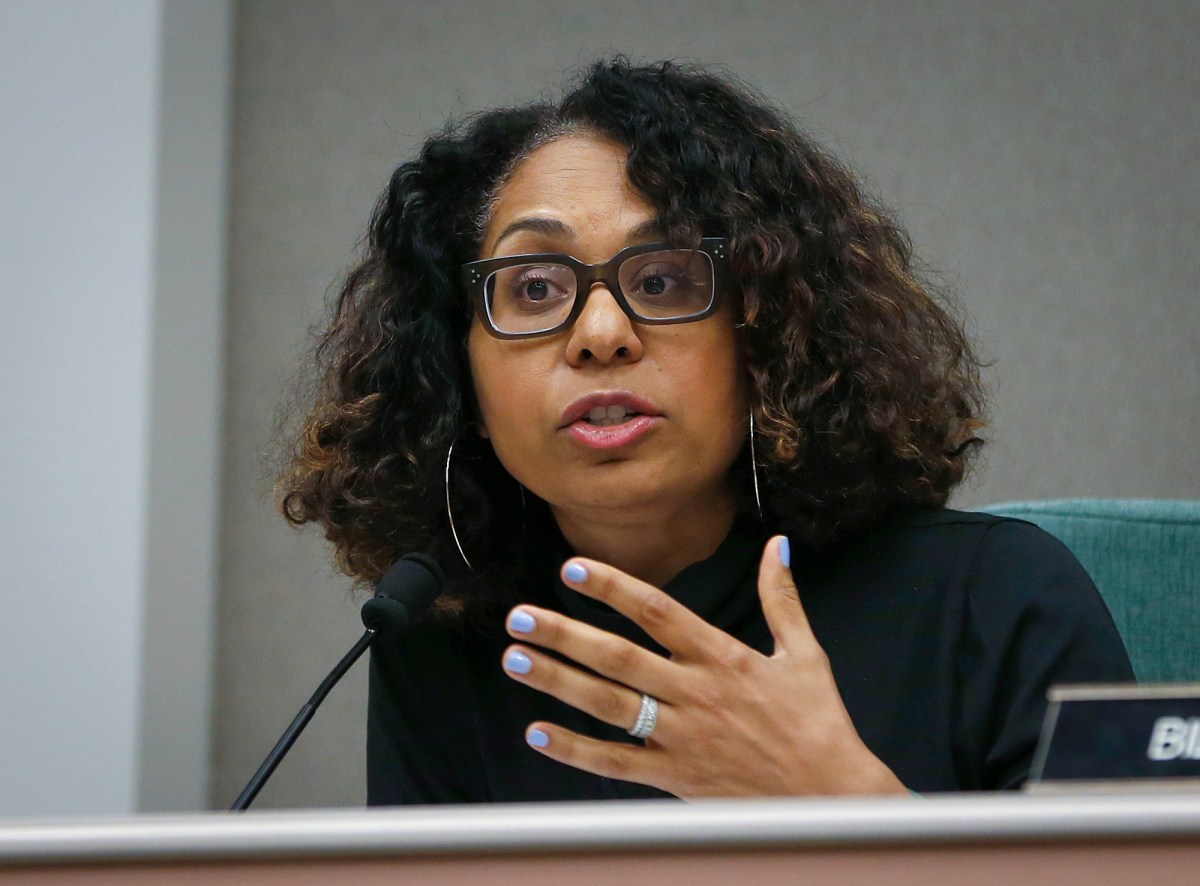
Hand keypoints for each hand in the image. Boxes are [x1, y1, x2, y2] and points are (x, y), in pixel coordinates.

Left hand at [501, 536, 907, 797]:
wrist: (831, 797)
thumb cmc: (818, 722)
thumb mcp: (806, 654)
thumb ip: (781, 599)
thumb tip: (778, 546)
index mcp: (723, 657)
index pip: (657, 612)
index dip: (612, 588)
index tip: (571, 570)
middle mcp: (696, 693)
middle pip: (618, 657)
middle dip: (564, 634)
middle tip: (518, 617)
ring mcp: (682, 737)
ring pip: (608, 705)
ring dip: (557, 682)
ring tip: (514, 660)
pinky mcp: (675, 777)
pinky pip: (617, 762)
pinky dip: (575, 750)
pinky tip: (538, 733)